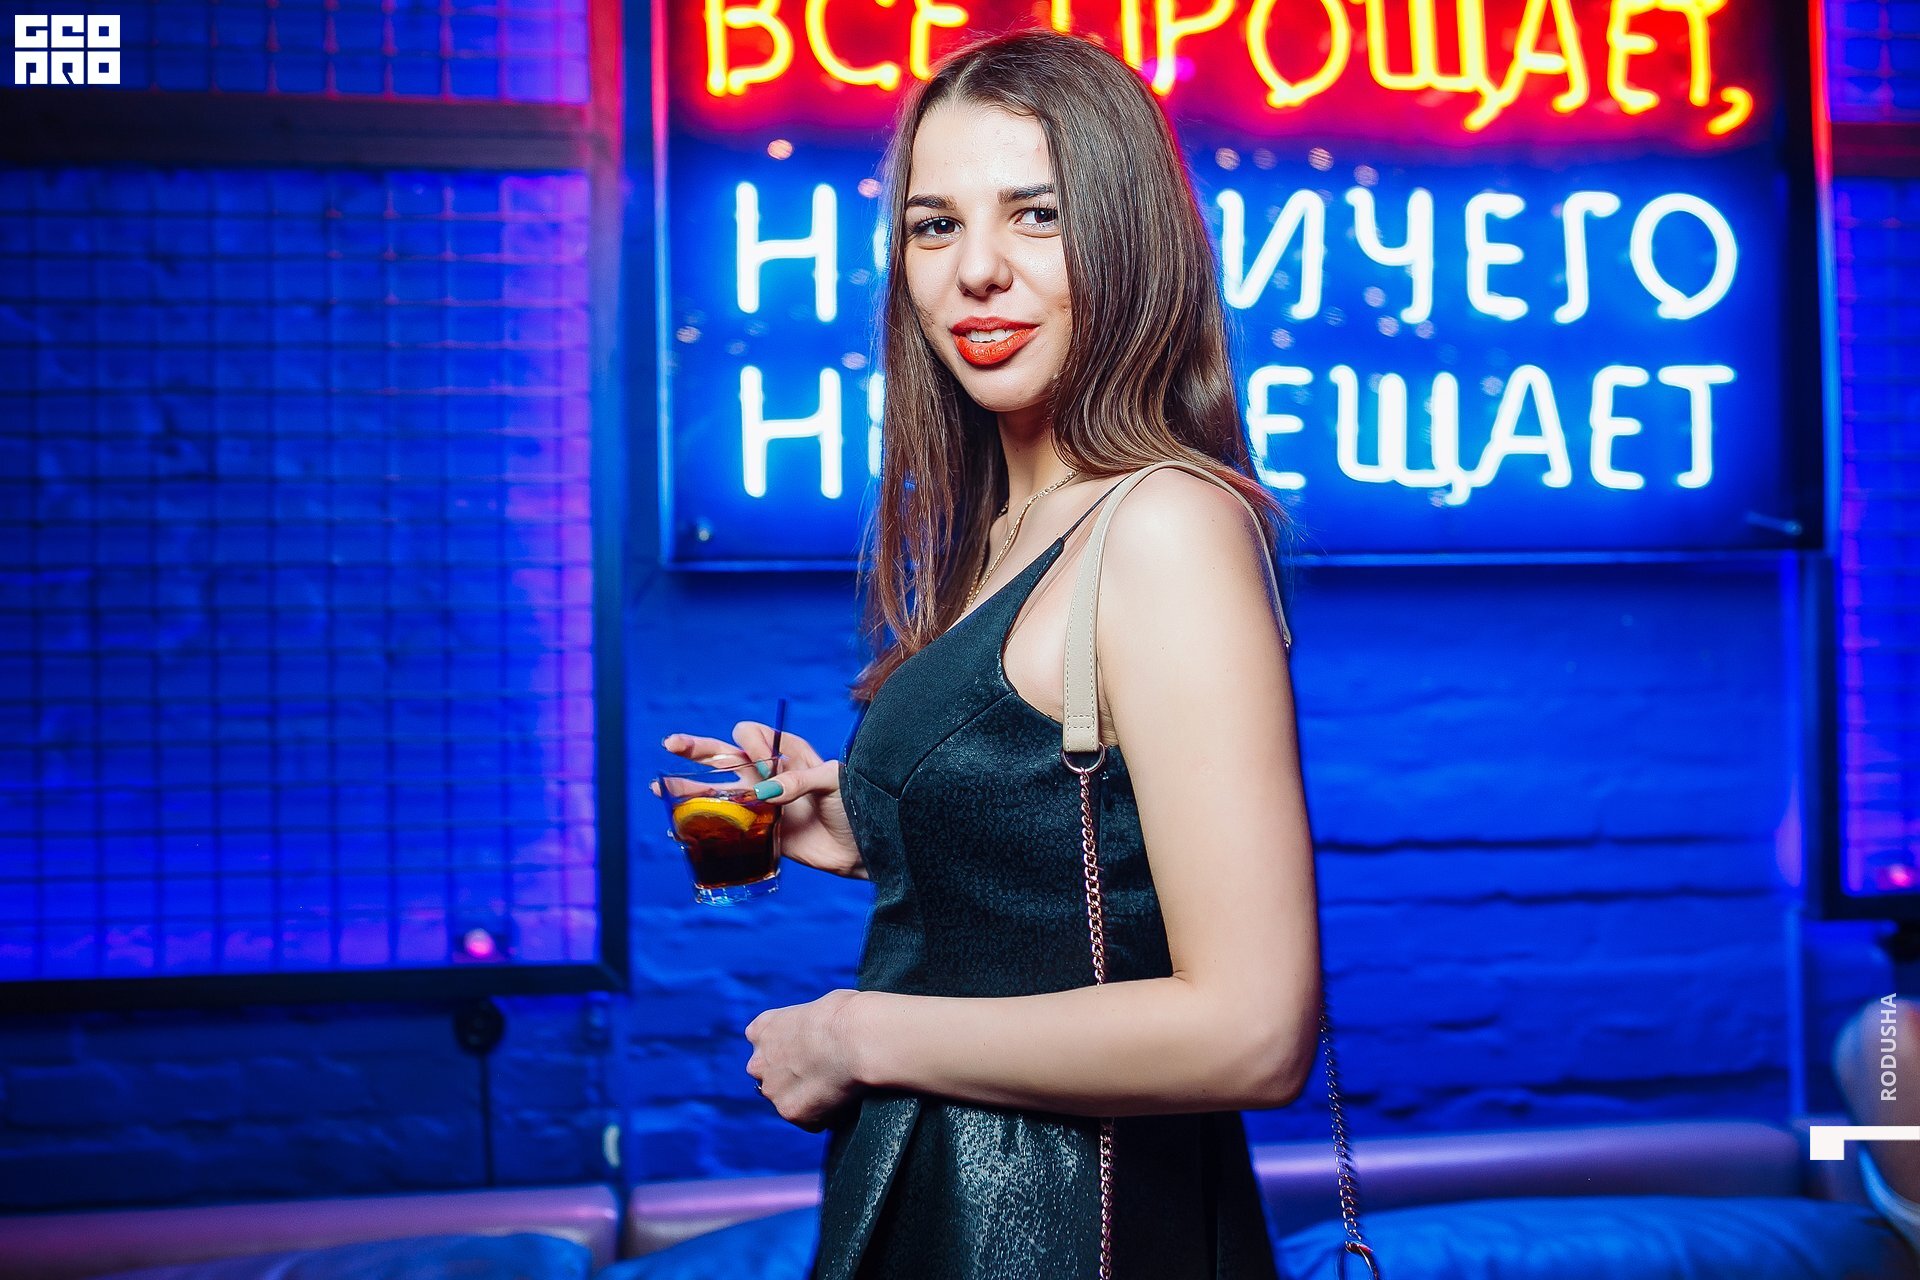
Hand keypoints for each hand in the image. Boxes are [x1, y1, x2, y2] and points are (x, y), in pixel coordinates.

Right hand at [653, 721, 866, 879]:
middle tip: (672, 745)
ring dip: (689, 787)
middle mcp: (769, 774)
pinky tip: (677, 825)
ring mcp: (762, 802)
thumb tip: (763, 792)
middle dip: (698, 750)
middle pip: (725, 756)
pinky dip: (702, 823)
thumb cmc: (857, 806)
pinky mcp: (760, 830)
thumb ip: (800, 780)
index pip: (752, 736)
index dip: (749, 746)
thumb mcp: (834, 782)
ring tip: (660, 787)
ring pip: (719, 789)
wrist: (864, 847)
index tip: (765, 765)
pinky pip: (727, 824)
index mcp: (787, 752)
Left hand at [745, 989, 865, 1130]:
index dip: (789, 1051)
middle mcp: (759, 1062)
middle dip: (792, 1078)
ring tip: (839, 1087)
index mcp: (762, 1030)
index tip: (809, 1052)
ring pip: (788, 1100)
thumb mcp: (814, 1008)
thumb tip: (822, 1034)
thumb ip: (806, 1027)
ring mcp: (773, 1090)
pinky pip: (810, 1120)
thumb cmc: (844, 1016)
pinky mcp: (791, 1112)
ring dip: (807, 1098)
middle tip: (824, 1073)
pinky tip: (843, 1099)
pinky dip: (825, 1115)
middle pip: (772, 1077)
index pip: (765, 1046)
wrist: (854, 1038)